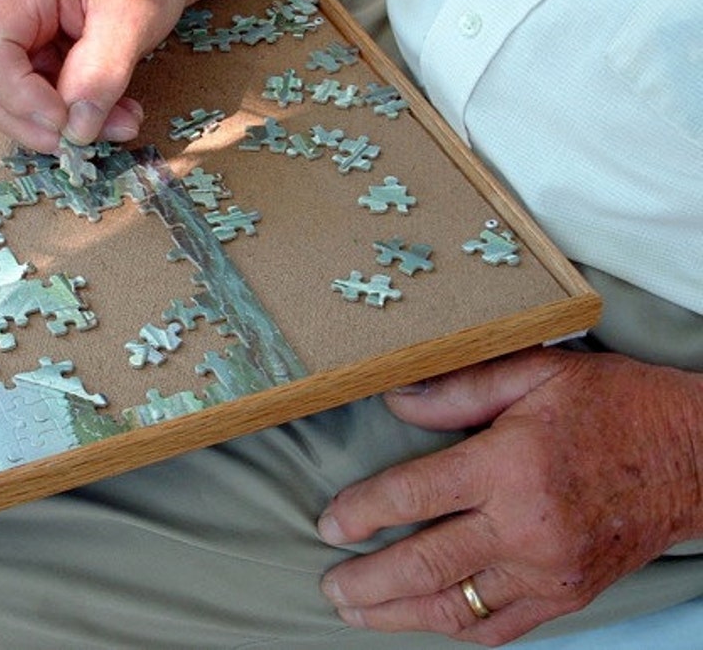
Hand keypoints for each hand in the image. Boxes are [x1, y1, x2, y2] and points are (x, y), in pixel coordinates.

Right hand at [0, 0, 223, 152]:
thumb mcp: (131, 17)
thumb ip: (101, 74)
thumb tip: (76, 129)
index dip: (22, 100)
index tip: (66, 124)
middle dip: (39, 124)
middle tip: (92, 138)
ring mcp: (10, 36)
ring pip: (10, 105)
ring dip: (61, 127)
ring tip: (118, 122)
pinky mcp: (29, 57)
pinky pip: (37, 101)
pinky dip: (73, 116)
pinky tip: (112, 113)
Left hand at [317, 347, 702, 644]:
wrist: (694, 457)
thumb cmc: (613, 407)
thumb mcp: (535, 373)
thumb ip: (458, 389)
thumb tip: (394, 400)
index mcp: (509, 465)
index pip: (414, 496)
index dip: (363, 513)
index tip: (330, 525)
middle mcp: (525, 526)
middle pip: (426, 565)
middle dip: (368, 582)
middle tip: (330, 583)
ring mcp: (548, 570)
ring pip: (458, 607)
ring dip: (399, 615)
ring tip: (358, 611)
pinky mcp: (568, 596)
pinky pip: (502, 629)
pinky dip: (457, 629)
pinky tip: (425, 621)